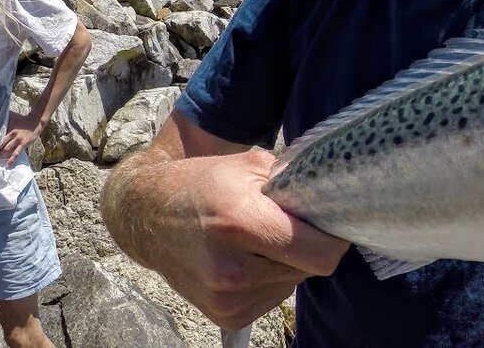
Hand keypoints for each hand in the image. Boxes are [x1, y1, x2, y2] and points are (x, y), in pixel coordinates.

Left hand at [0, 111, 40, 167]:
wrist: (35, 122)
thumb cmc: (22, 120)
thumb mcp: (11, 117)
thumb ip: (3, 119)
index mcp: (8, 128)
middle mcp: (12, 134)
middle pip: (1, 143)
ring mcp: (18, 140)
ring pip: (7, 149)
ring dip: (0, 155)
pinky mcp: (24, 144)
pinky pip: (16, 153)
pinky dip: (11, 159)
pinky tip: (7, 165)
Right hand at [150, 148, 348, 328]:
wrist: (146, 216)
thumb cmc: (205, 183)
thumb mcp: (251, 166)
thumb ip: (297, 184)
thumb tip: (337, 202)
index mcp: (240, 223)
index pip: (321, 253)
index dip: (334, 236)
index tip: (329, 221)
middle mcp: (231, 270)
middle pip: (311, 268)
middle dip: (309, 244)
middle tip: (288, 223)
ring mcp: (225, 299)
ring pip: (294, 283)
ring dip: (289, 262)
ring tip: (260, 238)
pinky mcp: (225, 317)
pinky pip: (275, 297)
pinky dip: (271, 278)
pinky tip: (248, 258)